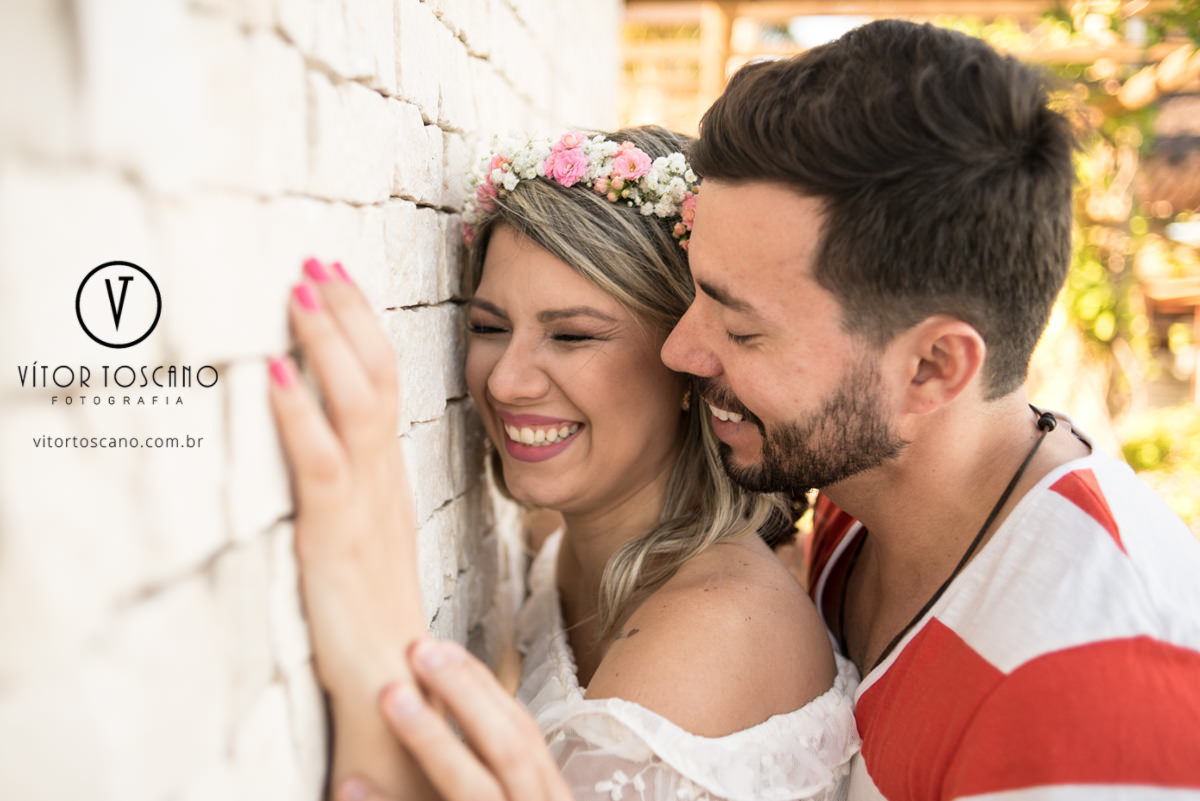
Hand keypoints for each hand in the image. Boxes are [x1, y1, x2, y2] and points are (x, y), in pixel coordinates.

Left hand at [268, 258, 422, 704]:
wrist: (400, 680)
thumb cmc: (376, 613)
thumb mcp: (368, 538)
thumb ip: (356, 488)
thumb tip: (330, 442)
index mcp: (392, 477)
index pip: (388, 384)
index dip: (365, 327)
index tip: (338, 278)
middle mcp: (386, 480)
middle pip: (380, 378)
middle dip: (348, 314)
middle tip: (318, 260)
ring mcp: (367, 506)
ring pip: (357, 405)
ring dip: (329, 342)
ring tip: (301, 288)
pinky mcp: (339, 538)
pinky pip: (323, 464)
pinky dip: (300, 413)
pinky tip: (275, 373)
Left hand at [335, 640, 572, 800]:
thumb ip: (500, 775)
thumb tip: (454, 712)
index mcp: (545, 800)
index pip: (522, 735)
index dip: (484, 690)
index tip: (442, 646)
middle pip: (509, 751)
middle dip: (465, 696)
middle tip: (419, 649)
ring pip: (474, 791)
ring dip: (432, 741)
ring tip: (389, 695)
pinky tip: (350, 785)